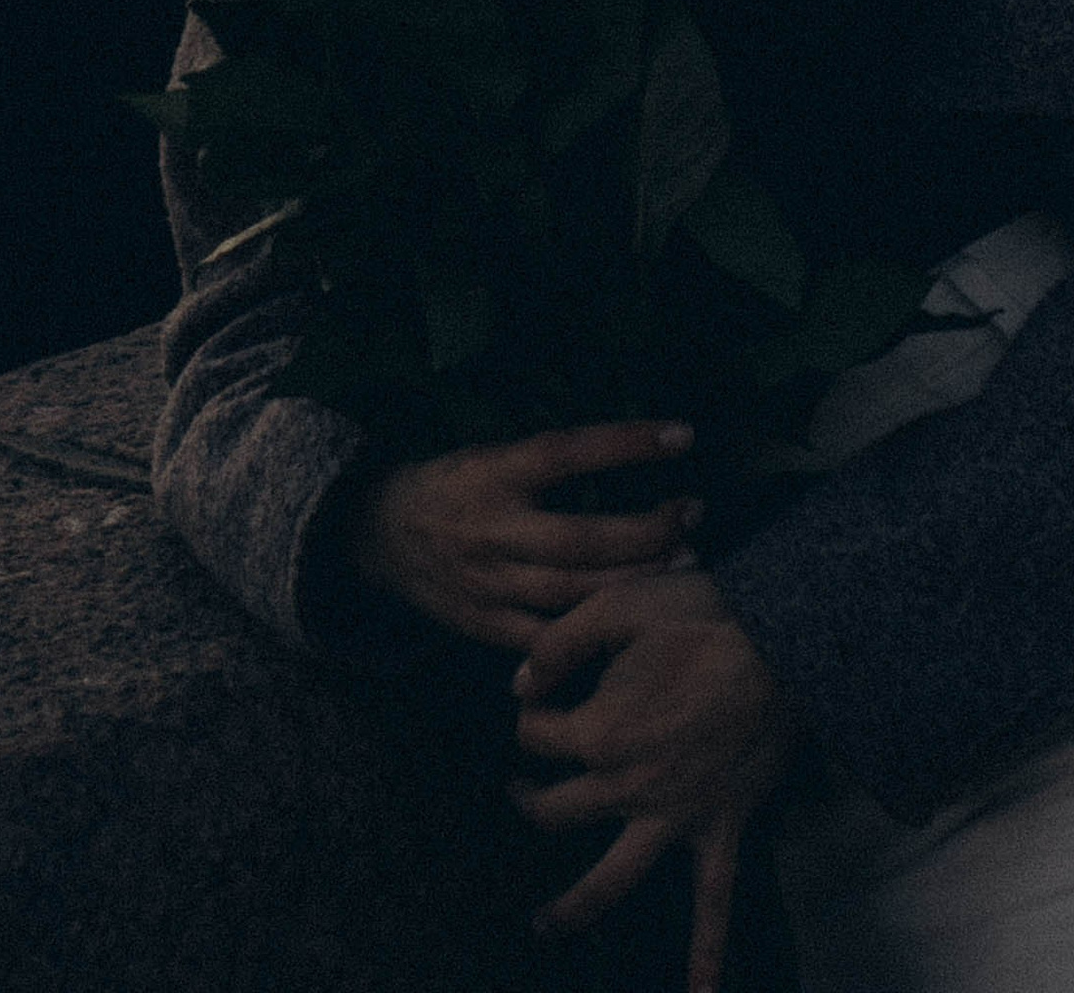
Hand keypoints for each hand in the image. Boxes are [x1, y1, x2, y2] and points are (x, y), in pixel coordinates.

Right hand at [347, 422, 702, 649]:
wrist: (379, 534)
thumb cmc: (454, 483)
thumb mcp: (491, 454)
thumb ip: (548, 461)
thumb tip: (632, 447)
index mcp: (493, 473)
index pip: (569, 452)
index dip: (627, 443)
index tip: (683, 435)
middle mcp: (491, 530)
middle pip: (580, 539)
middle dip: (645, 532)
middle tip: (694, 516)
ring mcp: (487, 585)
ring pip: (570, 593)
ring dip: (633, 584)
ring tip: (683, 567)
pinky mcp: (483, 626)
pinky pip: (545, 639)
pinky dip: (590, 633)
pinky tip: (633, 622)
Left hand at [513, 568, 796, 992]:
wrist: (783, 639)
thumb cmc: (701, 615)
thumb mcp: (618, 604)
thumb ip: (557, 644)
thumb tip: (517, 685)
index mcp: (598, 733)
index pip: (536, 737)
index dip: (529, 714)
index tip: (540, 695)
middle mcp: (627, 788)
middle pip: (554, 812)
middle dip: (529, 798)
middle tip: (520, 786)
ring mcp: (674, 818)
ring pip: (609, 880)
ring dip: (573, 909)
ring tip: (545, 925)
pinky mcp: (719, 829)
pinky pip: (714, 904)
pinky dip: (706, 956)